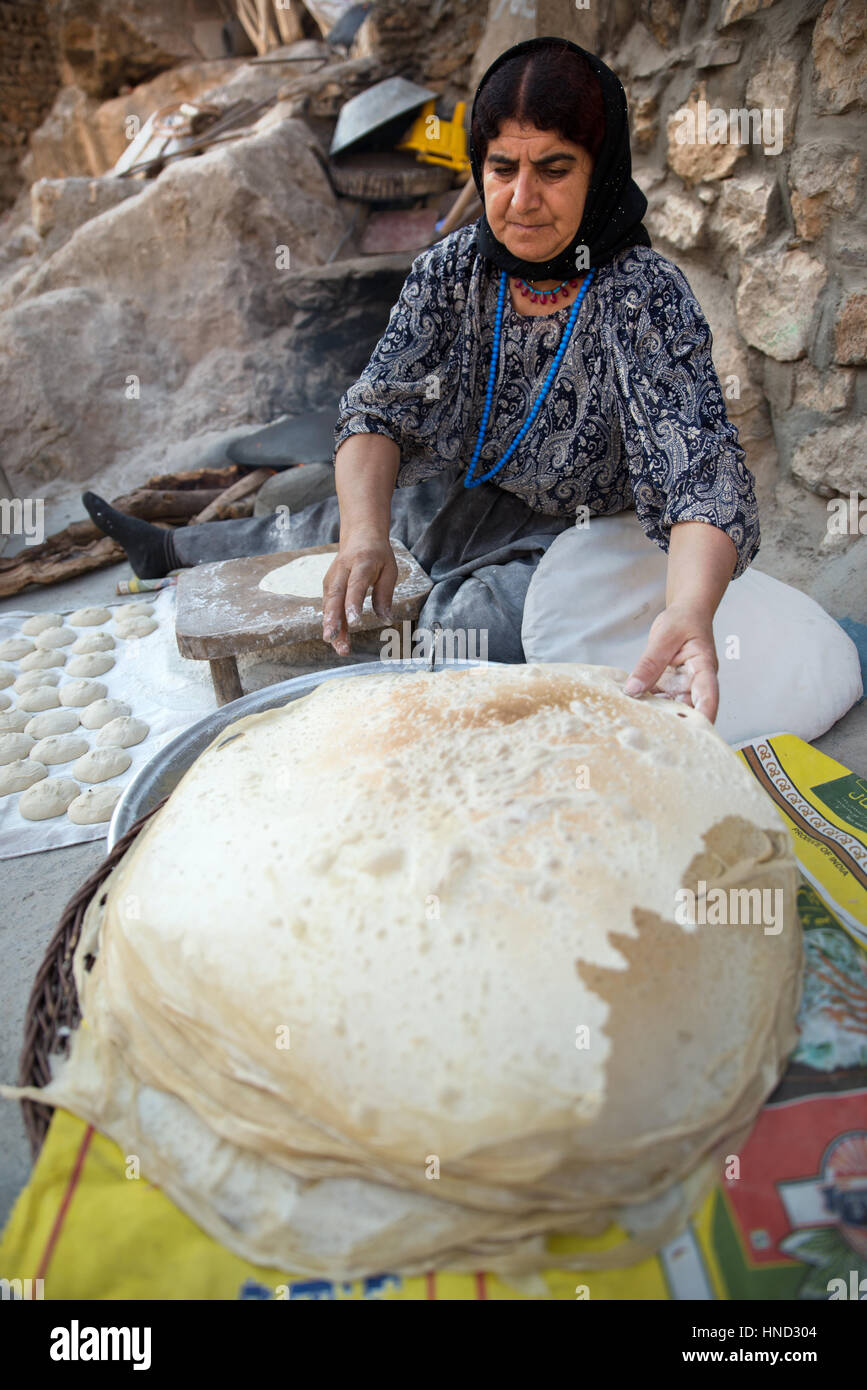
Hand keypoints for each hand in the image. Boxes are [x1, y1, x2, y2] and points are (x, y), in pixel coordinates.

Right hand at [321, 532, 395, 656]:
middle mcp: (342, 571)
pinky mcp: (328, 587)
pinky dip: (331, 624)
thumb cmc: (377, 555)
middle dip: (333, 620)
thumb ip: (385, 595)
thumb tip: (386, 620)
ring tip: (340, 648)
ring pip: (329, 605)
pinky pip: (329, 607)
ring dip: (332, 627)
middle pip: (335, 597)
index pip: (356, 585)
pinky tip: (336, 640)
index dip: (353, 604)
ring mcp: (332, 579)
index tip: (354, 622)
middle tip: (332, 639)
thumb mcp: (389, 570)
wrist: (359, 536)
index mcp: (361, 563)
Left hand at [623, 602, 718, 721]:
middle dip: (677, 726)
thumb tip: (633, 689)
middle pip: (691, 710)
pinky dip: (649, 707)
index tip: (695, 733)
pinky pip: (660, 701)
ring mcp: (683, 687)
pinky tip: (633, 712)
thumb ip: (650, 663)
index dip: (703, 716)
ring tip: (639, 729)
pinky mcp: (670, 688)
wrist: (686, 613)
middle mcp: (696, 683)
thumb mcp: (664, 637)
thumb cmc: (683, 620)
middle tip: (655, 738)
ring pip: (673, 709)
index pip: (707, 695)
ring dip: (659, 718)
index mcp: (703, 668)